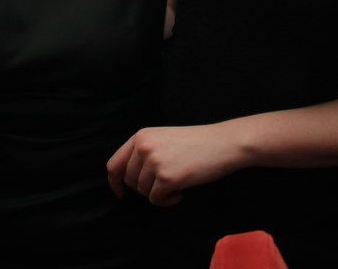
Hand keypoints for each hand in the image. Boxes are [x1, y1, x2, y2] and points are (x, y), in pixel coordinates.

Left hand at [106, 124, 245, 205]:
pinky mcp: (167, 178)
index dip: (115, 182)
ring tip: (176, 186)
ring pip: (142, 191)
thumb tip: (128, 178)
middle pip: (129, 181)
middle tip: (164, 186)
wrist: (223, 143)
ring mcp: (154, 162)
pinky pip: (156, 200)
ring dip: (158, 194)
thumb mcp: (163, 139)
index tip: (120, 193)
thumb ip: (144, 152)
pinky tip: (182, 192)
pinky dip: (168, 201)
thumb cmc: (196, 143)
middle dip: (144, 189)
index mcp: (141, 136)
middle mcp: (143, 147)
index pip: (114, 164)